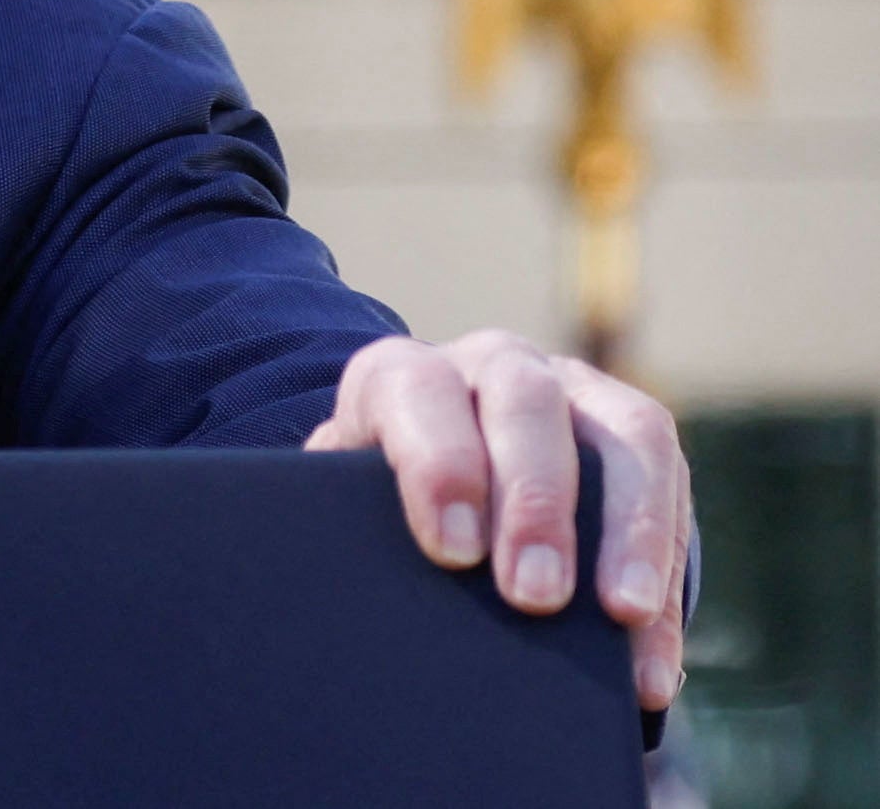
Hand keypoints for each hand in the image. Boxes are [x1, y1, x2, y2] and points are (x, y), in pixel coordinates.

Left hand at [308, 330, 687, 711]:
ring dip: (631, 529)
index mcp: (405, 375)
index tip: (453, 552)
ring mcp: (574, 388)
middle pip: (526, 402)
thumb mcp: (354, 504)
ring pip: (624, 431)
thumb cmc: (379, 503)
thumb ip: (359, 527)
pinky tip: (651, 658)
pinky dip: (666, 578)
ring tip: (624, 614)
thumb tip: (372, 593)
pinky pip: (672, 487)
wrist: (434, 476)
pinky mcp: (635, 431)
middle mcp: (493, 365)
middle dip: (536, 501)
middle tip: (535, 595)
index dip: (439, 466)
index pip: (419, 392)